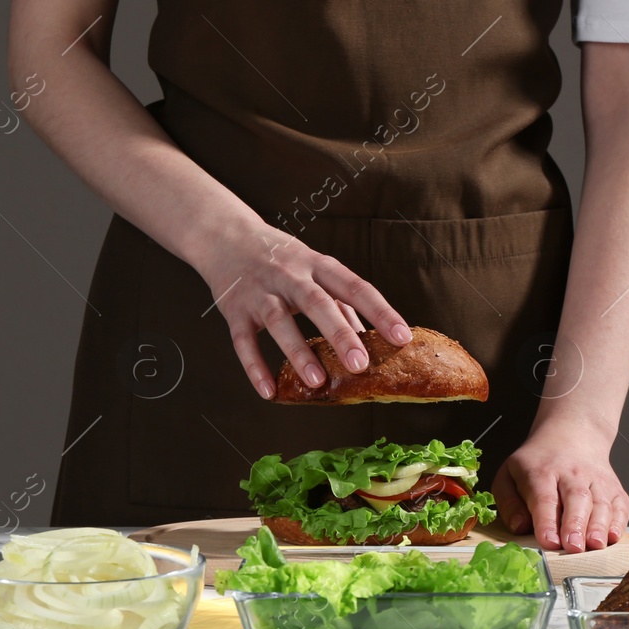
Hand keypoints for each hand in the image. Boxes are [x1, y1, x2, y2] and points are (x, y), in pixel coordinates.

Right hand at [195, 223, 409, 398]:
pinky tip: (269, 391)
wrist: (226, 237)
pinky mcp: (235, 310)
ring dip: (298, 351)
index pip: (355, 287)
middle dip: (339, 334)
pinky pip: (244, 341)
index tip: (402, 337)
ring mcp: (260, 292)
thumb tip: (369, 339)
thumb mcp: (314, 270)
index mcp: (318, 266)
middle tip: (360, 365)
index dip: (381, 312)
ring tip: (317, 380)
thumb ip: (341, 304)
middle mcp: (290, 276)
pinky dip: (255, 367)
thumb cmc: (281, 259)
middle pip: (317, 303)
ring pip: (279, 321)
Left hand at [492, 417, 628, 552]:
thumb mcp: (509, 475)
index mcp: (541, 472)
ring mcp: (596, 480)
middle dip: (575, 524)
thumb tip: (520, 527)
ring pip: (600, 503)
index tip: (548, 541)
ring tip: (595, 545)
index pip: (544, 498)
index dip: (547, 520)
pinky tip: (613, 536)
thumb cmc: (537, 464)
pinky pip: (620, 506)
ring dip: (598, 526)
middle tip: (573, 547)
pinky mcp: (614, 489)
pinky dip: (619, 522)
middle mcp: (572, 474)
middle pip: (576, 498)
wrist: (571, 434)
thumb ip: (509, 502)